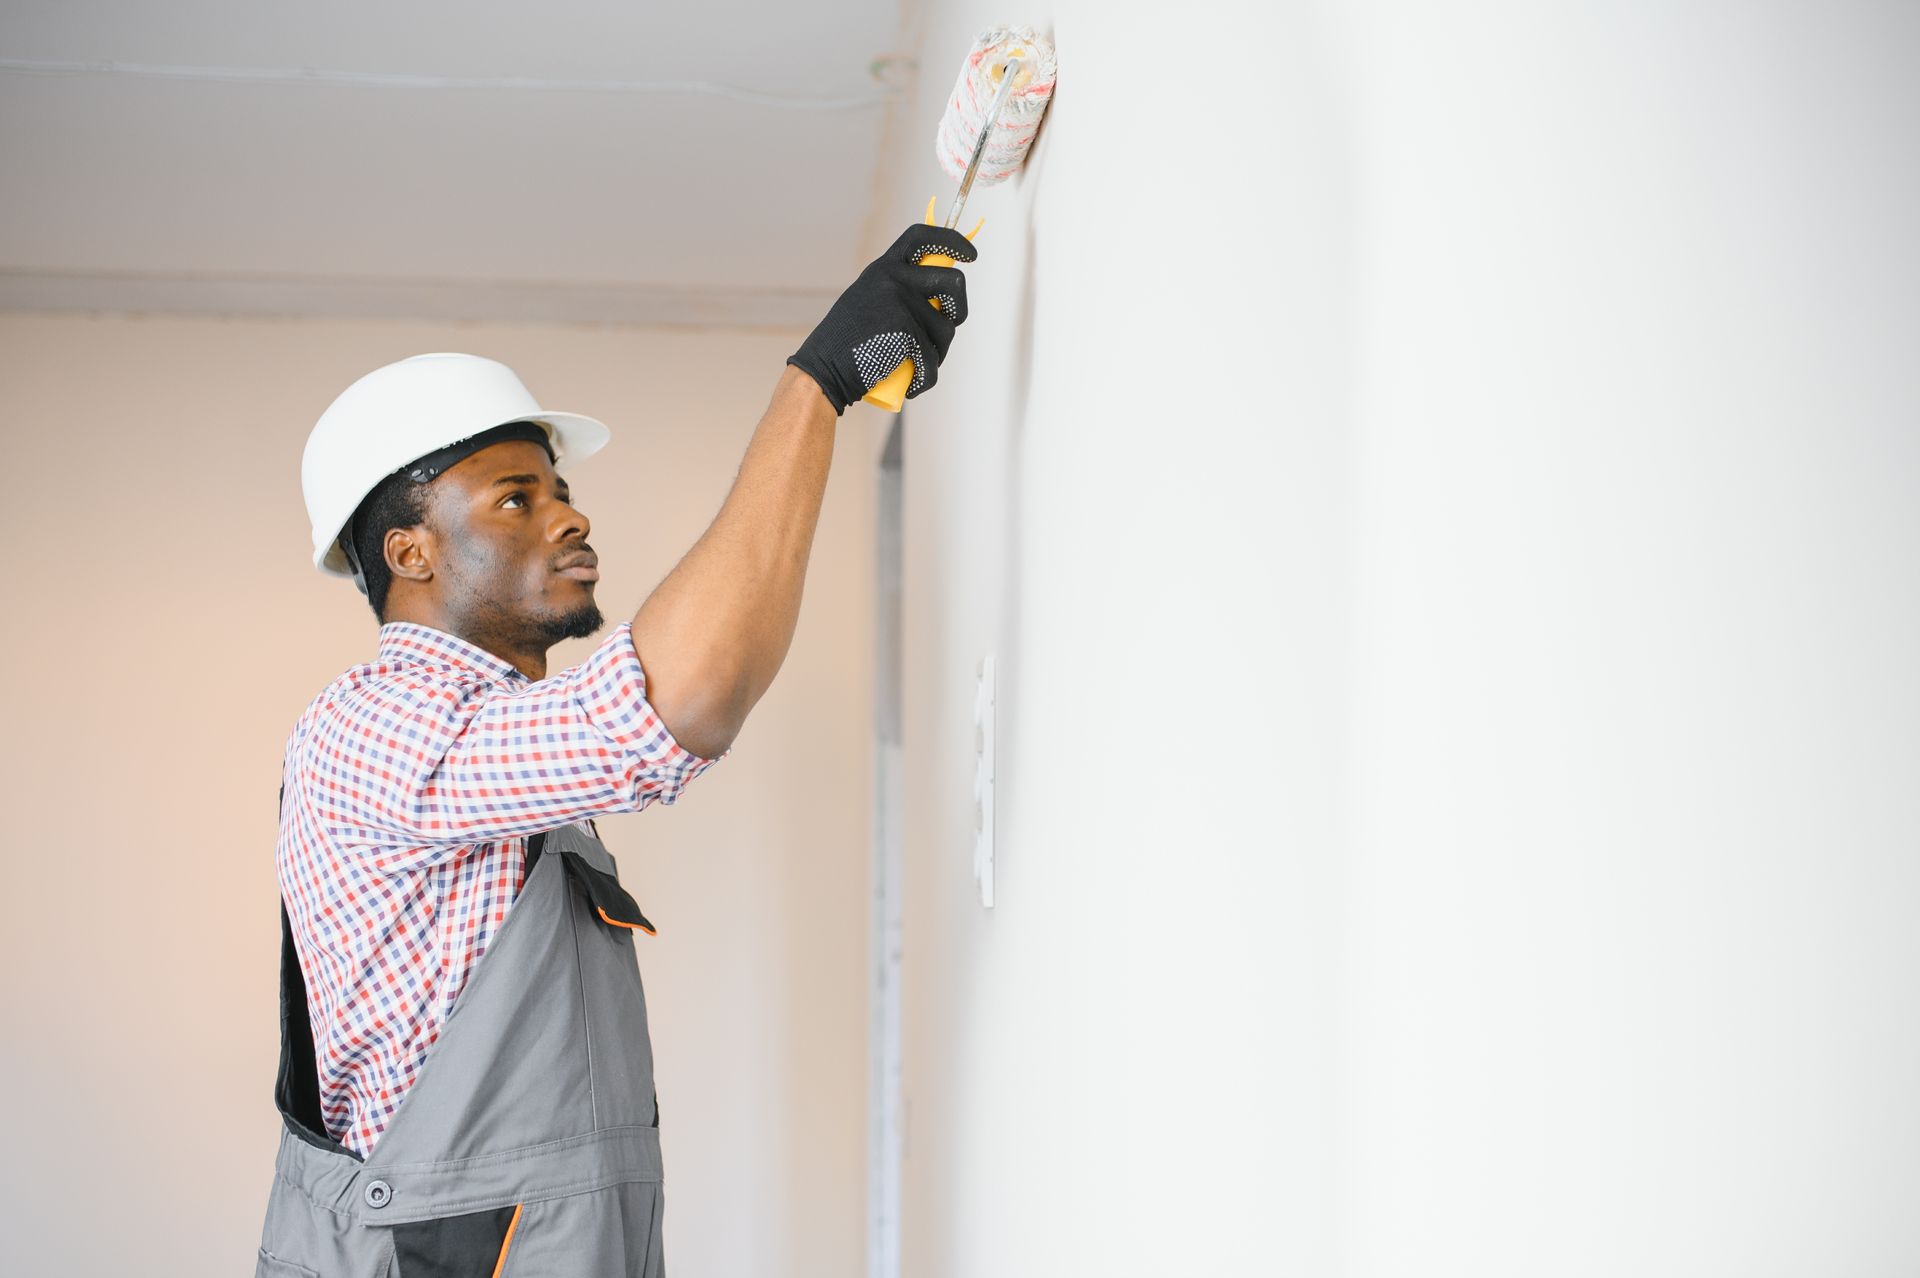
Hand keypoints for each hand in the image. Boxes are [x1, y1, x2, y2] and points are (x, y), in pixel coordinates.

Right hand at [787, 224, 976, 413]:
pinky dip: (925, 378)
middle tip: (947, 325)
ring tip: (915, 363)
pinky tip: (911, 384)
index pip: (923, 238)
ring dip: (937, 353)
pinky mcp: (906, 332)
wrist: (823, 370)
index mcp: (884, 267)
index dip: (952, 241)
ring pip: (946, 329)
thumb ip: (898, 291)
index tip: (970, 254)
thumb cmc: (846, 343)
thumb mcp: (868, 300)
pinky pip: (932, 360)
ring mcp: (900, 304)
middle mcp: (894, 279)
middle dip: (959, 310)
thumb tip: (941, 298)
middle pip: (954, 282)